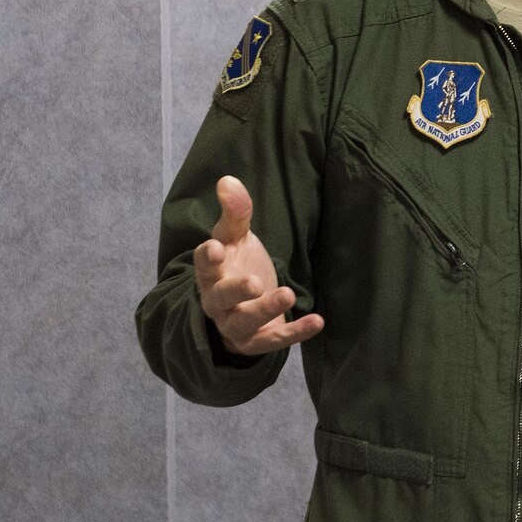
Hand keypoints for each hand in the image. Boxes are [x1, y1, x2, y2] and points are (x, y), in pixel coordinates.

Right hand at [195, 176, 323, 356]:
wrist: (243, 306)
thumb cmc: (236, 265)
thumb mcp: (235, 237)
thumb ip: (235, 212)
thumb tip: (227, 180)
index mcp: (211, 272)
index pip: (203, 265)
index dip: (208, 257)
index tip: (216, 247)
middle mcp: (217, 301)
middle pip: (220, 298)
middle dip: (236, 290)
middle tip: (254, 283)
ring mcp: (235, 325)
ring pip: (244, 323)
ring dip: (265, 310)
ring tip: (288, 294)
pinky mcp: (256, 342)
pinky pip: (273, 341)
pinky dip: (295, 332)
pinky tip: (317, 321)